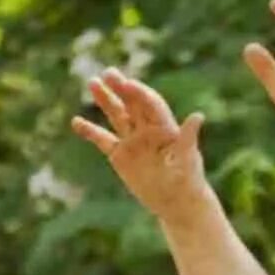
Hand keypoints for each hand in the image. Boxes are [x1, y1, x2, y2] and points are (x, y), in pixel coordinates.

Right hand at [71, 70, 211, 224]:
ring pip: (117, 115)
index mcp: (165, 127)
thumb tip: (197, 116)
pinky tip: (76, 121)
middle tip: (108, 72)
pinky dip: (90, 131)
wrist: (176, 202)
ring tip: (93, 82)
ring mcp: (133, 141)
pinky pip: (102, 140)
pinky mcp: (120, 155)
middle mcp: (148, 130)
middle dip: (120, 88)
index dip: (139, 93)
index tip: (126, 83)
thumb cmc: (188, 181)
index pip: (150, 105)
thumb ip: (188, 138)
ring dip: (105, 99)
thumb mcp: (188, 160)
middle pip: (132, 104)